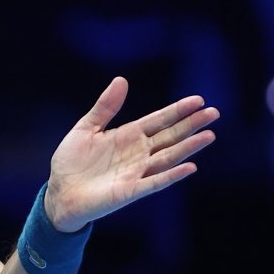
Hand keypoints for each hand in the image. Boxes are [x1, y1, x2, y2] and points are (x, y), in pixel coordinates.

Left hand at [44, 78, 217, 231]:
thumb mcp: (86, 128)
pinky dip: (172, 175)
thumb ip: (105, 107)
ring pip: (168, 157)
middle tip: (214, 113)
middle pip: (171, 136)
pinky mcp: (130, 191)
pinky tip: (190, 167)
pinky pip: (155, 182)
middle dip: (192, 125)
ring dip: (188, 147)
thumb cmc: (71, 162)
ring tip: (209, 135)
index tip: (199, 100)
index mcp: (129, 135)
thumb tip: (122, 80)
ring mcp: (136, 172)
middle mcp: (138, 153)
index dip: (178, 110)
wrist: (59, 192)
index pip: (159, 120)